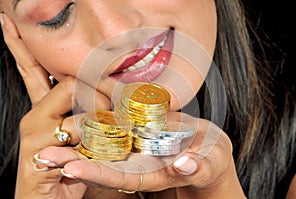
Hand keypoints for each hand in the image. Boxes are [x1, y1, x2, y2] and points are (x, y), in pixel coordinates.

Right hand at [1, 13, 107, 197]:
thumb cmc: (66, 165)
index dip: (20, 46)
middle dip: (103, 94)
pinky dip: (95, 146)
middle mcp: (35, 115)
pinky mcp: (38, 155)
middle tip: (120, 106)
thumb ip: (86, 112)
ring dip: (104, 126)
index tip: (7, 21)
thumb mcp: (77, 134)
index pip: (31, 69)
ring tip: (113, 138)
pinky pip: (77, 139)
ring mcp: (34, 135)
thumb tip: (108, 94)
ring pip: (81, 112)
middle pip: (72, 84)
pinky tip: (95, 153)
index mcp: (42, 107)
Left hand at [38, 117, 245, 198]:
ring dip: (76, 142)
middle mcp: (138, 163)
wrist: (207, 148)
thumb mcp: (210, 163)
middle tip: (43, 154)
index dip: (97, 173)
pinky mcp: (137, 132)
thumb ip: (198, 166)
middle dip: (73, 161)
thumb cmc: (211, 159)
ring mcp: (135, 147)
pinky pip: (113, 126)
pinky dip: (95, 121)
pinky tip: (76, 111)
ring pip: (103, 145)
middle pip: (102, 164)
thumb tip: (184, 164)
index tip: (70, 169)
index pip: (121, 176)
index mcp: (153, 173)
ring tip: (47, 136)